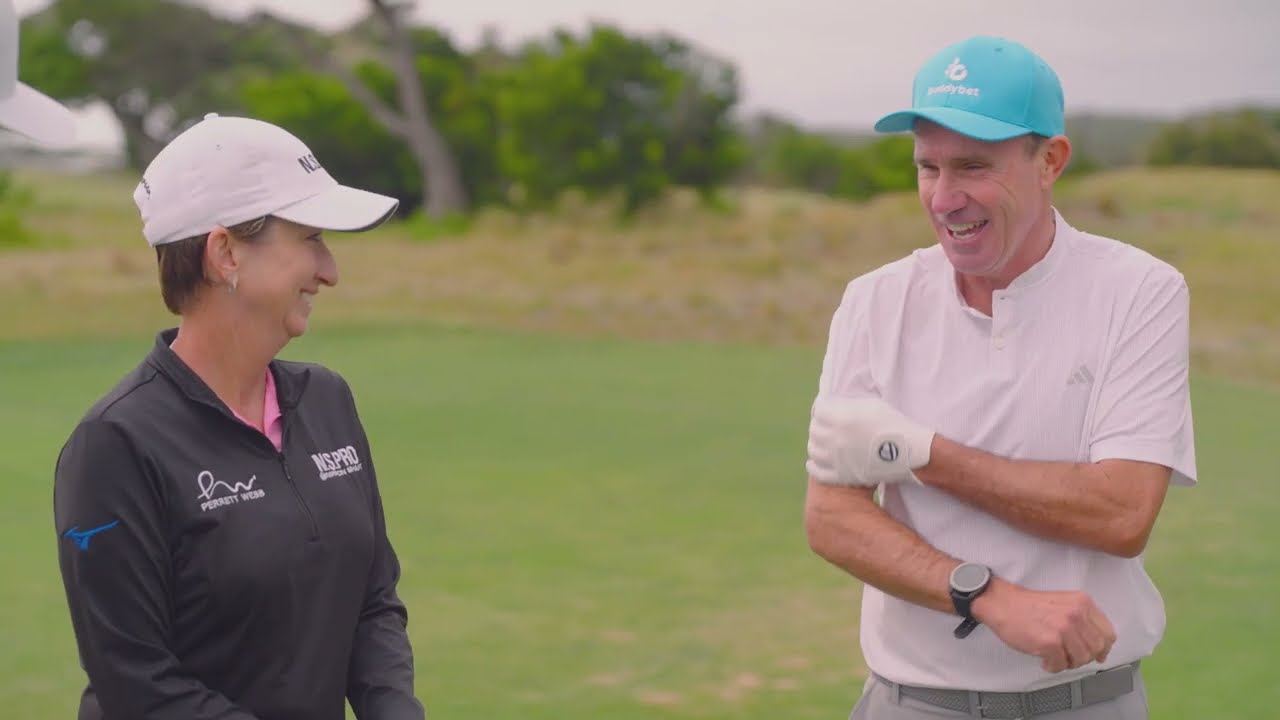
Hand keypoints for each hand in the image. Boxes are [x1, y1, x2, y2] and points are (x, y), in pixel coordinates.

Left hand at [805, 396, 934, 486]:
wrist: (909, 452)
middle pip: (814, 429)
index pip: (818, 410)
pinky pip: (817, 471)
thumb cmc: (893, 425)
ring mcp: (836, 459)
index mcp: (842, 419)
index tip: (826, 407)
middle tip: (827, 424)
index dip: (823, 407)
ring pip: (813, 449)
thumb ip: (847, 405)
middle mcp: (835, 439)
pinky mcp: (840, 476)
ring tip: (825, 441)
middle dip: (820, 424)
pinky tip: (817, 460)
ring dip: (817, 443)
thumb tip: (831, 405)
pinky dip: (814, 465)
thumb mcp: (871, 406)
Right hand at [974, 581, 1116, 672]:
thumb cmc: (1028, 605)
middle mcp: (1076, 614)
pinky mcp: (1049, 643)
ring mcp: (1063, 629)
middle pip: (1095, 649)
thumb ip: (1082, 618)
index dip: (1103, 648)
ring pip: (1081, 659)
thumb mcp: (1063, 603)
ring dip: (1068, 663)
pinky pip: (1061, 665)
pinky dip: (1052, 666)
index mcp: (1082, 603)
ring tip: (1055, 657)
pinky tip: (1045, 660)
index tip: (1098, 654)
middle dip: (1082, 657)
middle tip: (1069, 656)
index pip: (1108, 633)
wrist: (1002, 603)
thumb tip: (1096, 644)